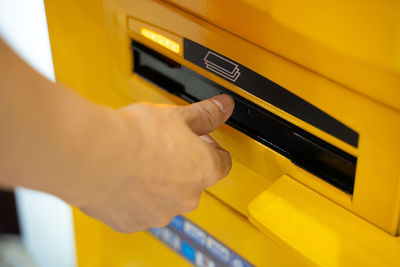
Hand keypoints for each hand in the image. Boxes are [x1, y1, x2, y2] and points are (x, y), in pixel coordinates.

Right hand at [77, 95, 233, 232]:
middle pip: (193, 182)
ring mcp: (159, 213)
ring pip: (166, 198)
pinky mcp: (132, 223)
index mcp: (204, 171)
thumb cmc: (134, 136)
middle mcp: (187, 198)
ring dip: (158, 183)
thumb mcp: (176, 115)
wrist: (92, 155)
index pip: (222, 162)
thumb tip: (223, 107)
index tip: (196, 140)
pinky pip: (140, 210)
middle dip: (181, 166)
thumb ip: (205, 113)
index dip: (209, 147)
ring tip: (138, 160)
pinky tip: (123, 178)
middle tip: (162, 147)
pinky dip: (135, 197)